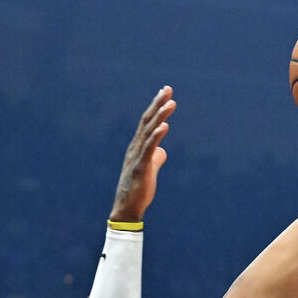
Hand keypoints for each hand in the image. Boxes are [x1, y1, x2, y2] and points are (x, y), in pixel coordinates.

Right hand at [111, 86, 173, 222]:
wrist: (127, 208)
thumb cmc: (138, 190)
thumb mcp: (149, 171)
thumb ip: (155, 159)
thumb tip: (162, 152)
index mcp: (138, 147)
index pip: (147, 122)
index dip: (156, 106)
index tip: (165, 92)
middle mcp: (135, 147)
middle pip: (147, 121)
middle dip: (158, 104)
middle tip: (168, 89)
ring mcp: (137, 157)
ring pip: (148, 132)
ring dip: (160, 116)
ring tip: (171, 103)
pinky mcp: (140, 167)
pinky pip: (149, 149)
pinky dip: (156, 136)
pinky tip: (165, 126)